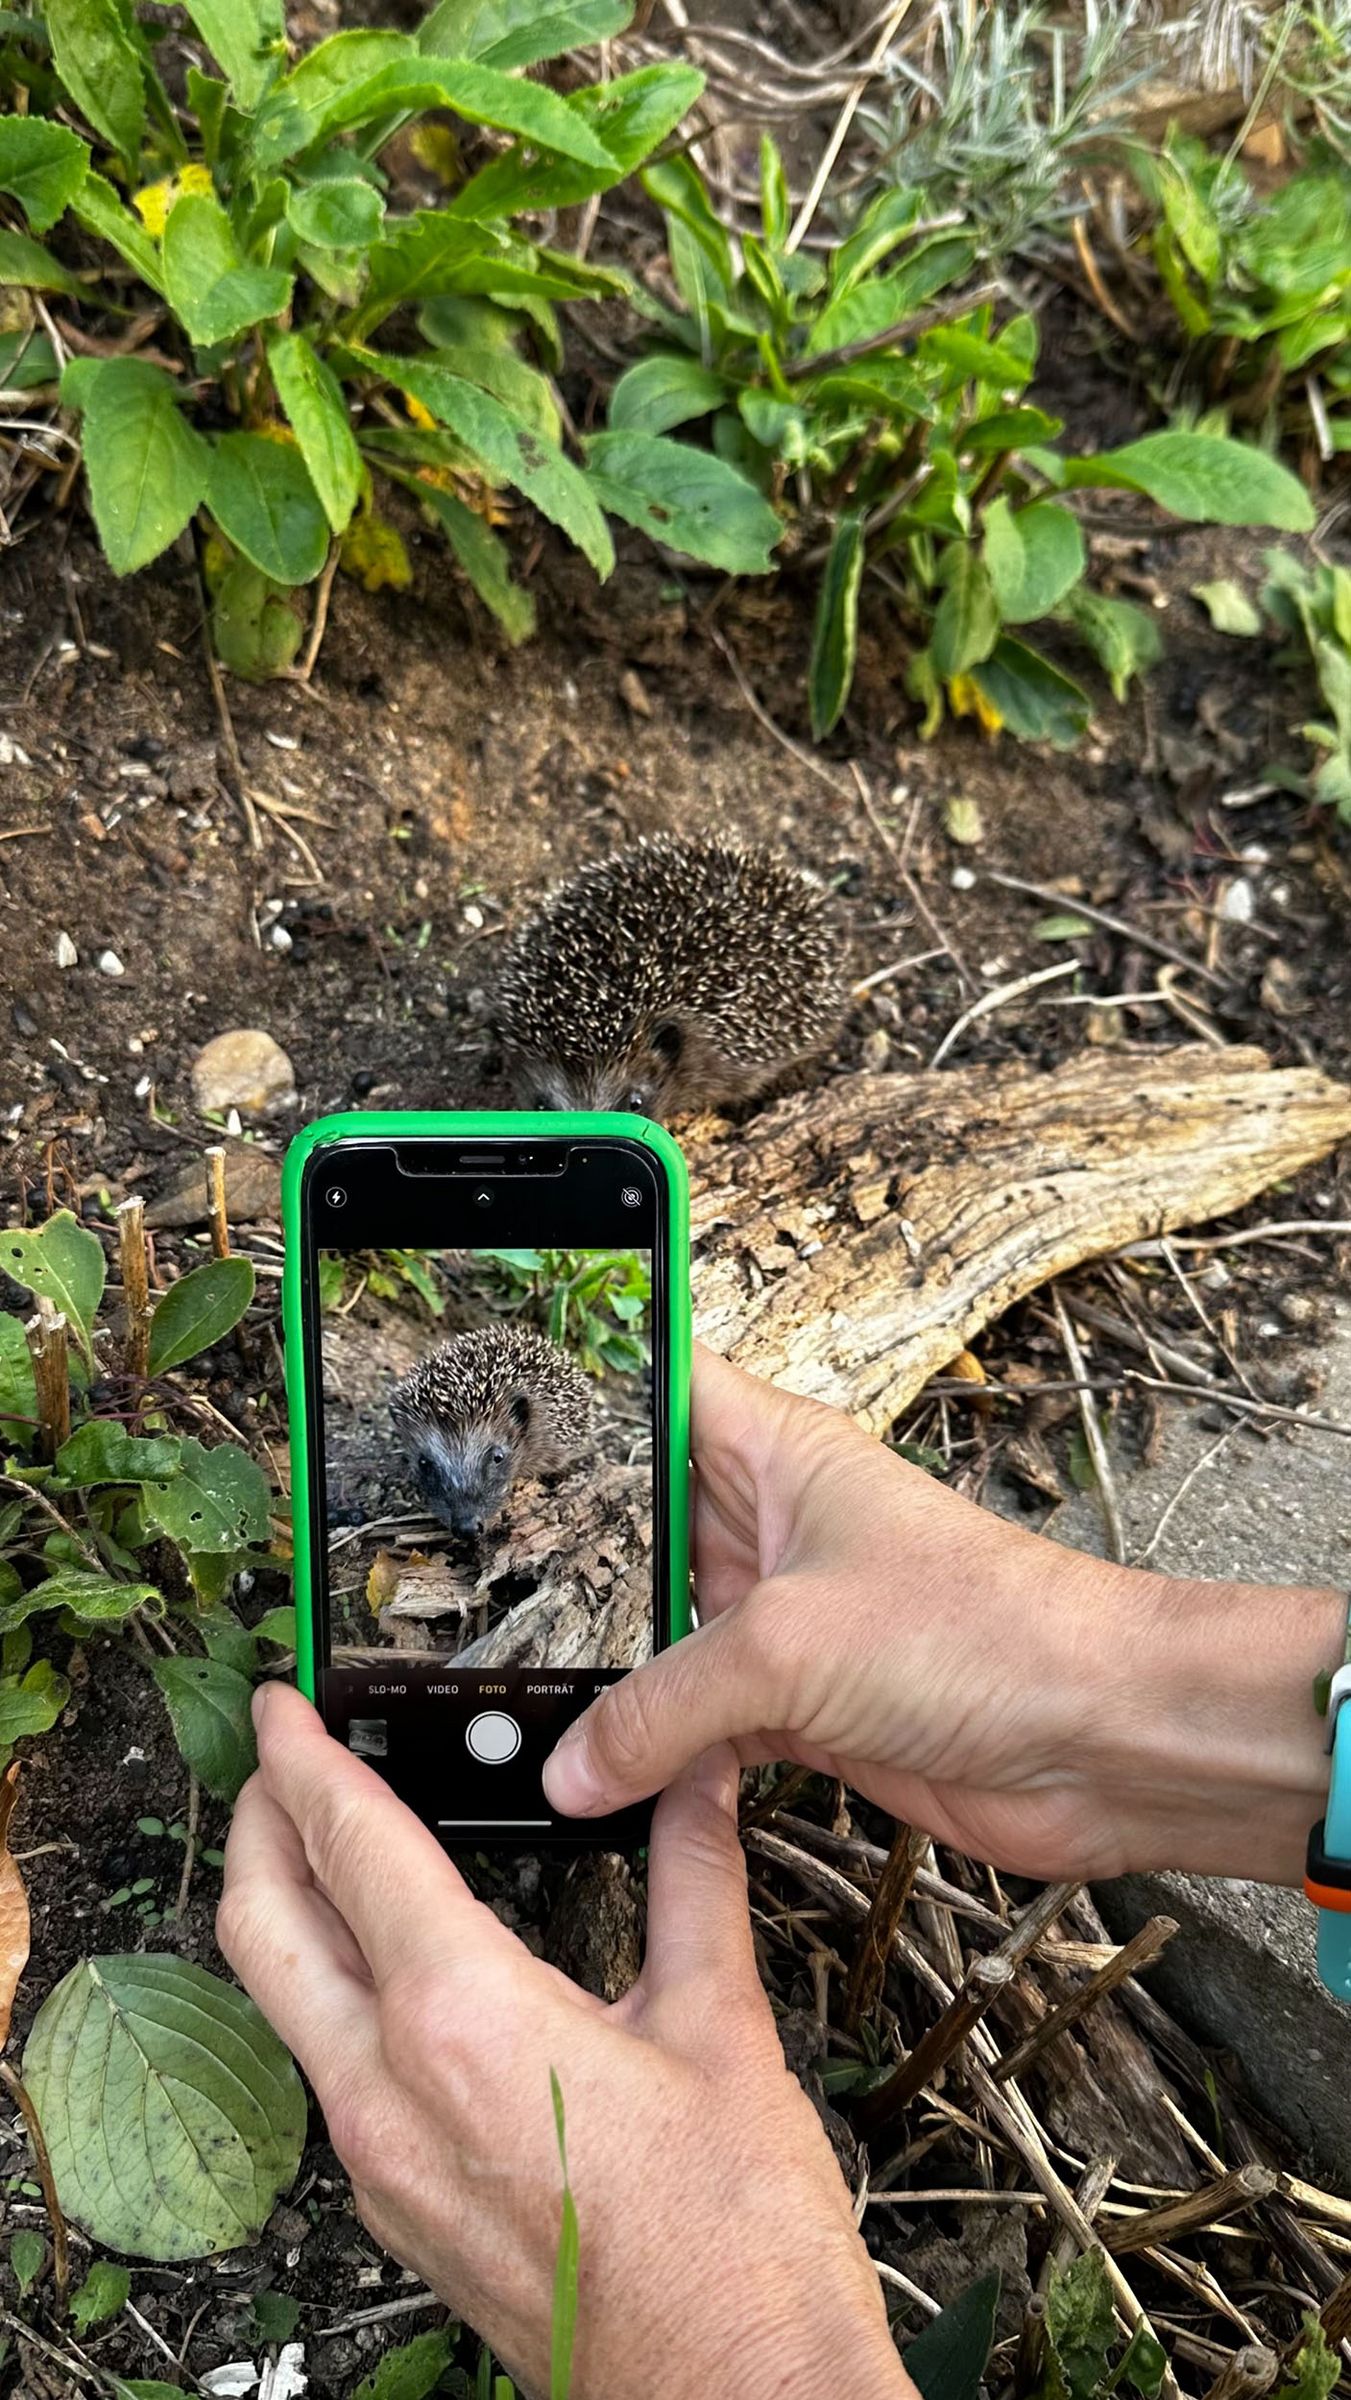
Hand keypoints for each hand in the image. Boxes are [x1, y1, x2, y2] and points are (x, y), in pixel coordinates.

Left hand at [219, 1685, 911, 2399]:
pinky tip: (391, 1971)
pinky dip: (333, 1992)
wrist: (736, 2399)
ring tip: (330, 1850)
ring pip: (286, 2005)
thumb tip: (690, 1782)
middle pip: (266, 1926)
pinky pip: (329, 2074)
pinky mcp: (401, 2214)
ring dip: (290, 1911)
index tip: (286, 1706)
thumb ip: (692, 1880)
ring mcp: (385, 2167)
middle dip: (260, 1825)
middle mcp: (394, 2097)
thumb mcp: (721, 2028)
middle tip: (281, 1763)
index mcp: (464, 2024)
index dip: (307, 1759)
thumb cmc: (735, 2249)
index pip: (352, 1849)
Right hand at [543, 1346, 1339, 1885]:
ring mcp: (785, 1620)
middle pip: (636, 1525)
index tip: (484, 1403)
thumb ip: (662, 1706)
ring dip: (603, 1669)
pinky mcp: (801, 1708)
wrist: (1101, 1742)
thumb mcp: (788, 1647)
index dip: (577, 1387)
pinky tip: (590, 1772)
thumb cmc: (989, 1635)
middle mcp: (771, 1527)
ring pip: (658, 1634)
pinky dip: (651, 1751)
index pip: (654, 1384)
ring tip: (503, 1687)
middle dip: (562, 1558)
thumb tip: (571, 1763)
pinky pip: (695, 1723)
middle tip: (457, 1581)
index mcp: (776, 1453)